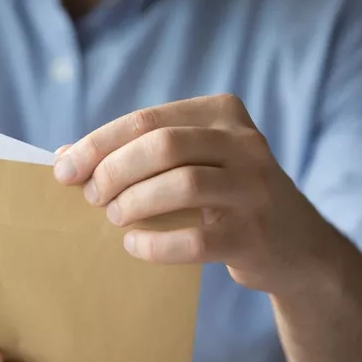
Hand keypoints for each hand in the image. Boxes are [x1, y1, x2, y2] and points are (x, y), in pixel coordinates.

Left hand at [54, 94, 340, 294]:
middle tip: (92, 196)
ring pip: (183, 184)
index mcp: (222, 113)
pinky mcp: (255, 235)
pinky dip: (156, 244)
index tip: (64, 169)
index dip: (98, 144)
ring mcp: (256, 188)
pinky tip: (134, 246)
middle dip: (114, 170)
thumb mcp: (192, 164)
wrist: (297, 248)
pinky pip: (196, 238)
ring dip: (135, 203)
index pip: (147, 120)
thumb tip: (65, 156)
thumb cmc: (224, 199)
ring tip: (115, 218)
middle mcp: (245, 142)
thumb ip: (137, 154)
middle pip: (162, 145)